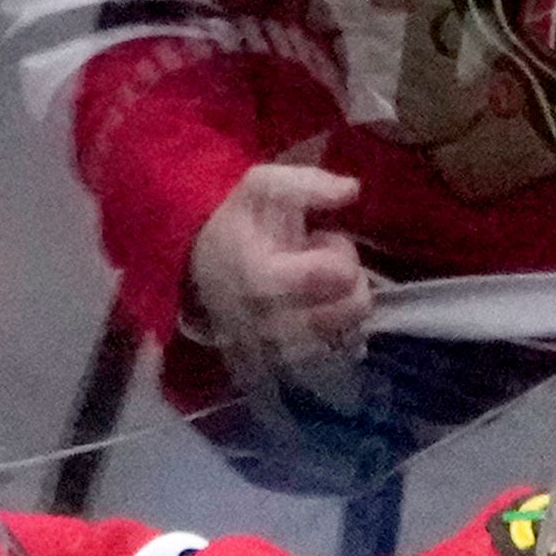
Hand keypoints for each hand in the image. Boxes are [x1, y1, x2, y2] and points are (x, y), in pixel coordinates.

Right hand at [184, 162, 372, 365]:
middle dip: (346, 279)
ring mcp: (280, 355)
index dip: (339, 250)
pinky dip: (335, 333)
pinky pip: (337, 357)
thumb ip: (309, 184)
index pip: (341, 274)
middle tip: (318, 264)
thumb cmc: (238, 225)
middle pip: (354, 308)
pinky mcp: (286, 371)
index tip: (316, 239)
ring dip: (341, 305)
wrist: (200, 267)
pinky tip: (315, 311)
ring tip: (312, 288)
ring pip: (350, 334)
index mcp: (266, 280)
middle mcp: (274, 327)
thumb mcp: (264, 187)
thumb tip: (352, 189)